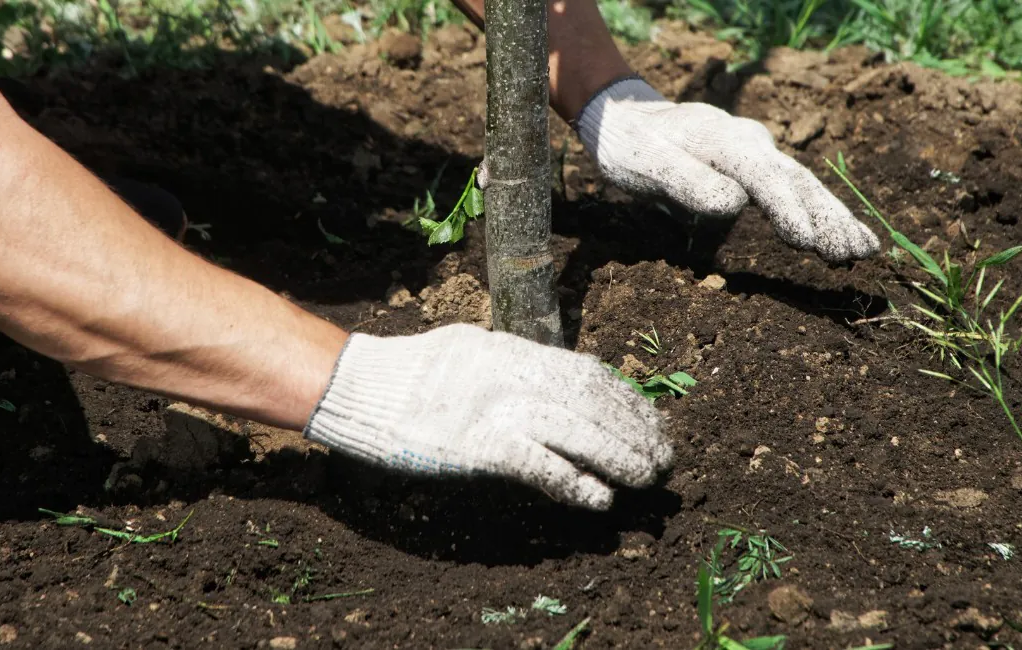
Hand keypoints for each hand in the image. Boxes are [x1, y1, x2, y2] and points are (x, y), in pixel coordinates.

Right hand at [303, 324, 672, 508]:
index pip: (587, 373)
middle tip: (663, 454)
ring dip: (619, 456)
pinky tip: (598, 498)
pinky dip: (573, 482)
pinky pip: (538, 465)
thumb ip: (516, 363)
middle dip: (634, 429)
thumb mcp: (472, 349)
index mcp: (513, 351)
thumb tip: (558, 375)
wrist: (358, 387)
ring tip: (647, 477)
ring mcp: (496, 409)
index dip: (626, 399)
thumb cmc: (410, 372)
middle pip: (592, 402)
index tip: (651, 419)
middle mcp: (513, 375)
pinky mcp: (477, 446)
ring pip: (577, 431)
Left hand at [574, 77, 879, 262]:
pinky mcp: (759, 168)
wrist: (629, 120)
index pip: (763, 176)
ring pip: (804, 186)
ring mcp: (759, 153)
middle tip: (852, 252)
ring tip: (864, 251)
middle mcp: (750, 142)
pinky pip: (797, 192)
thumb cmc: (632, 147)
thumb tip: (733, 203)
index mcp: (722, 139)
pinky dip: (823, 215)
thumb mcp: (645, 164)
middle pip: (796, 180)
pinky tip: (847, 239)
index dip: (786, 208)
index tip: (805, 241)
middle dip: (827, 217)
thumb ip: (686, 182)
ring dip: (834, 219)